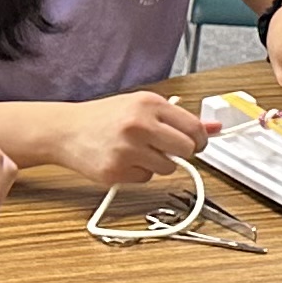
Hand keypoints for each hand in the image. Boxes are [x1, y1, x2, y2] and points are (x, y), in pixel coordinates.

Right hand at [44, 91, 209, 186]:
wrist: (66, 130)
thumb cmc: (106, 117)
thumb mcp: (141, 107)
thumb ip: (178, 118)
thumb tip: (214, 128)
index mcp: (149, 104)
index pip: (193, 127)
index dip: (200, 139)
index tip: (196, 143)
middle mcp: (139, 125)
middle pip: (186, 150)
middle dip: (181, 152)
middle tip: (167, 148)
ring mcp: (126, 150)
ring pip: (168, 168)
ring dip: (159, 163)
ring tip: (138, 151)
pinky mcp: (116, 172)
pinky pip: (146, 179)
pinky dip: (140, 173)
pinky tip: (124, 160)